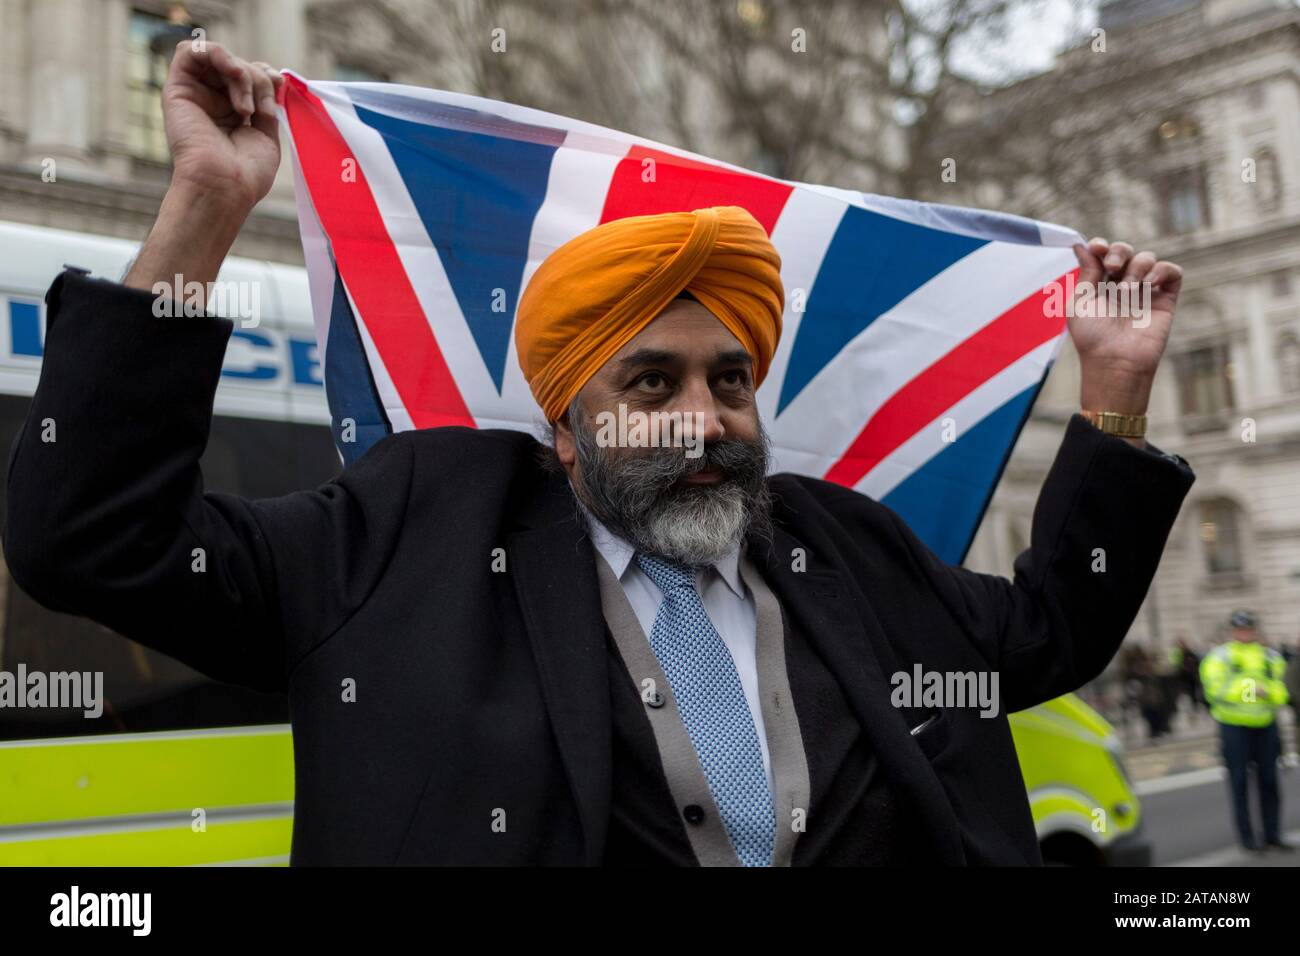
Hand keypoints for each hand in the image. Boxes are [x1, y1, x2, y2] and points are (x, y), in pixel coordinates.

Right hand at [125, 42, 282, 295]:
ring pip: (218, 57)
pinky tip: (233, 74)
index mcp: (232, 112)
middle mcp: (212, 101)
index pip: (249, 74)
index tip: (279, 86)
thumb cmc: (246, 172)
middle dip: (258, 80)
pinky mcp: (177, 89)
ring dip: (241, 72)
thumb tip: (273, 75)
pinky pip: (191, 50)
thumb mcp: (266, 132)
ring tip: (246, 106)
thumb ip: (266, 101)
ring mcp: (194, 94)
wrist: (225, 186)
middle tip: (261, 110)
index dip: (266, 74)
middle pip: (238, 65)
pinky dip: (218, 54)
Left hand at [1070, 238, 1182, 417]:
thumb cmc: (1092, 336)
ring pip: (1147, 258)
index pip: (1104, 254)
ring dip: (1136, 268)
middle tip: (1112, 268)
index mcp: (1100, 284)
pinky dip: (1161, 270)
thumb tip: (1081, 245)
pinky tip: (1149, 284)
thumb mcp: (1080, 301)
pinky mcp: (1166, 298)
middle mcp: (1122, 284)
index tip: (1097, 248)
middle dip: (1119, 251)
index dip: (1102, 246)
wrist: (1114, 359)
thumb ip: (1085, 272)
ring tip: (1127, 292)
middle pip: (1126, 250)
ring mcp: (1145, 290)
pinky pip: (1171, 271)